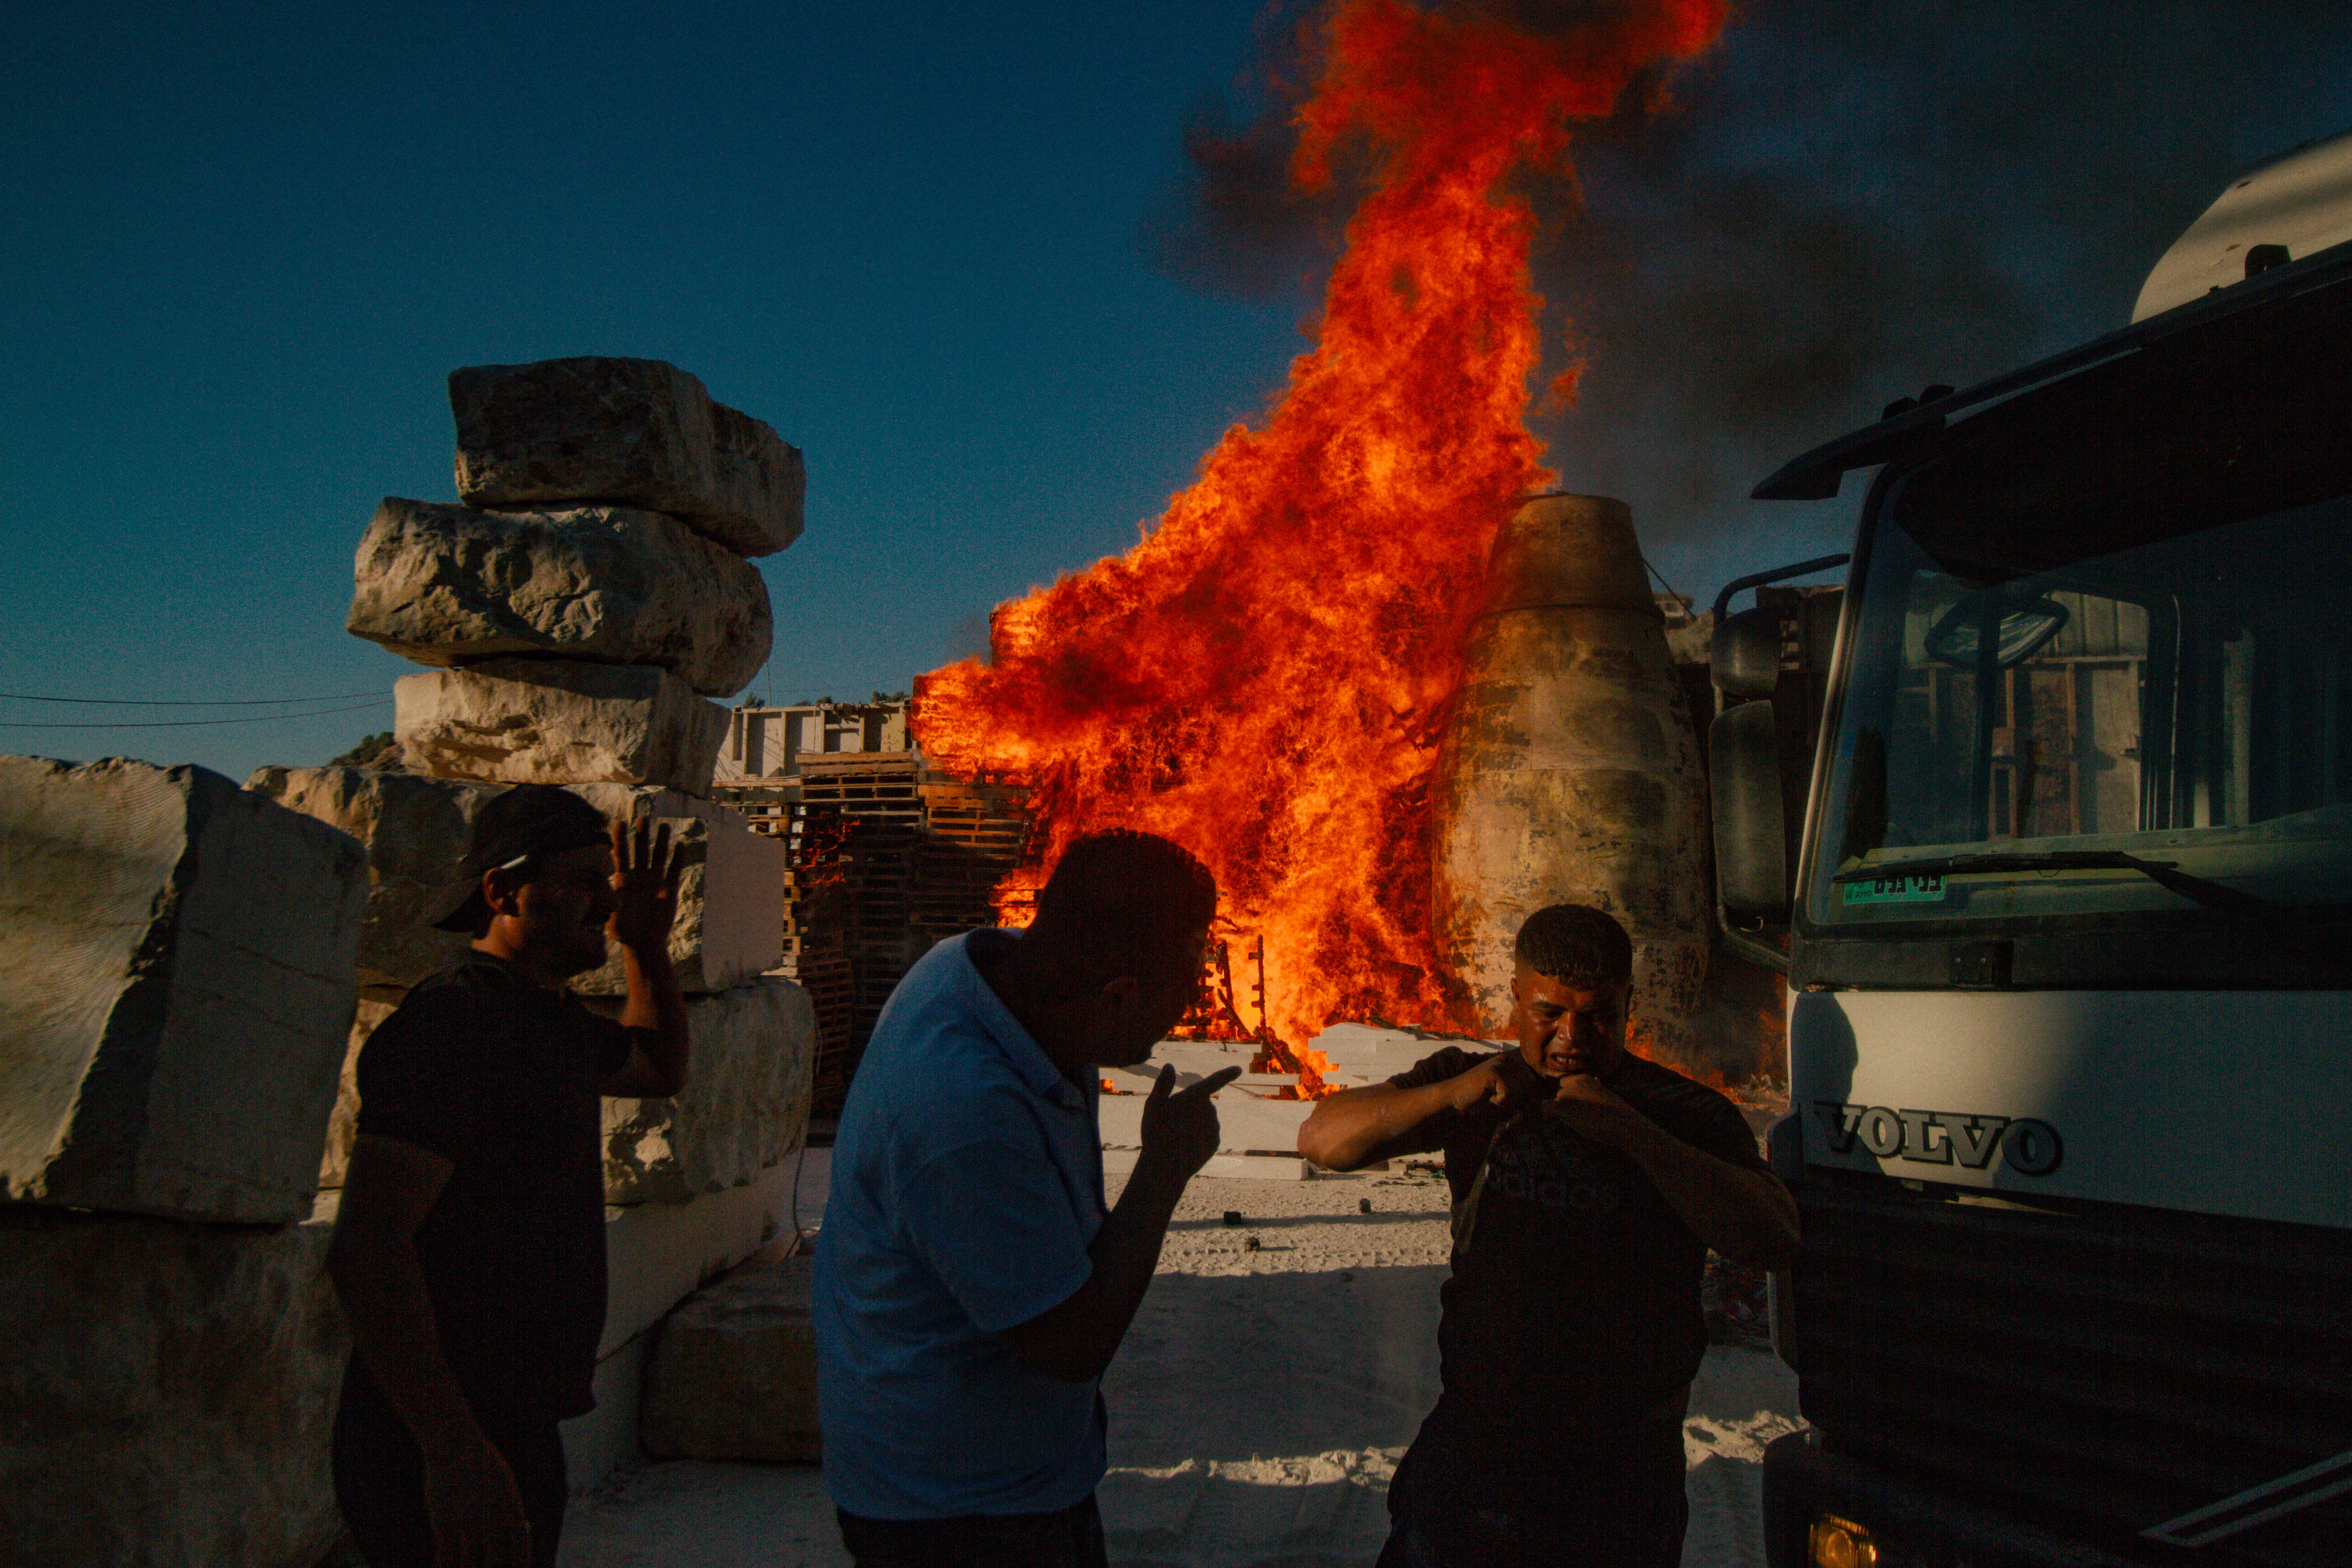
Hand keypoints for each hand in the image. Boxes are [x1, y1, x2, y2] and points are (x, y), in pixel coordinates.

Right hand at [420, 1433, 532, 1567]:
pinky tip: (445, 1567)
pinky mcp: (443, 1523)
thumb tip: (522, 1530)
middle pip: (493, 1562)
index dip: (521, 1564)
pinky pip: (445, 1558)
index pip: (521, 1547)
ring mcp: (466, 1523)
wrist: (455, 1446)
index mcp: (511, 1509)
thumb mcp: (506, 1486)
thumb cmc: (483, 1466)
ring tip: (466, 1567)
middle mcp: (491, 1520)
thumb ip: (513, 1511)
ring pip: (468, 1565)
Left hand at [607, 817, 682, 953]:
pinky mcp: (669, 888)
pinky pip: (674, 870)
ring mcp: (654, 881)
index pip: (620, 854)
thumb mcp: (610, 916)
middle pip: (640, 850)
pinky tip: (680, 846)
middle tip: (643, 819)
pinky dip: (677, 858)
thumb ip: (606, 903)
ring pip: (658, 856)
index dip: (619, 839)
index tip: (620, 823)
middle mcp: (639, 876)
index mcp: (623, 880)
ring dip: (661, 841)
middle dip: (641, 835)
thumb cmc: (623, 931)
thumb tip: (600, 888)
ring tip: (664, 826)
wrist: (644, 943)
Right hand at [1136, 1064, 1241, 1182]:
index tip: (1238, 1069)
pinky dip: (1197, 1137)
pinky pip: (1207, 1134)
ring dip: (1193, 1124)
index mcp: (1195, 1097)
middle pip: (1201, 1103)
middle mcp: (1209, 1110)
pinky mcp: (1215, 1142)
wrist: (1165, 1169)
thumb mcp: (1153, 1105)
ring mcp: (1214, 1127)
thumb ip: (1163, 1084)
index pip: (1215, 1080)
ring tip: (1175, 1137)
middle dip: (1189, 1108)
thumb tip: (1169, 1066)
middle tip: (1170, 1122)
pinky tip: (1184, 1146)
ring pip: (1204, 1119)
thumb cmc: (1156, 1134)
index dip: (1227, 1073)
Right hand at [1451, 1050, 1543, 1113]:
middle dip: (1513, 1097)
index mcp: (1510, 1060)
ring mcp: (1500, 1065)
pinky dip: (1498, 1102)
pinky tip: (1486, 1096)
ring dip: (1505, 1100)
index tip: (1500, 1092)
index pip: (1530, 1080)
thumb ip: (1518, 1087)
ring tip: (1489, 1094)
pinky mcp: (1494, 1073)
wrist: (1453, 1095)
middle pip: (1526, 1086)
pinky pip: (1507, 1095)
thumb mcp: (1502, 1088)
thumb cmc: (1478, 1094)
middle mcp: (1506, 1059)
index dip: (1518, 1093)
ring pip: (1518, 1091)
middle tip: (1494, 1094)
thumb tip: (1539, 1096)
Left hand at [1549, 1073, 1643, 1146]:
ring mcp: (1566, 1093)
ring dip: (1560, 1112)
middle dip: (1564, 1104)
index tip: (1573, 1105)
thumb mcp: (1605, 1096)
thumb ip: (1594, 1090)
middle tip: (1574, 1117)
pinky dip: (1548, 1115)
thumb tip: (1596, 1082)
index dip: (1567, 1094)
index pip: (1565, 1082)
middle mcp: (1574, 1082)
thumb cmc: (1617, 1114)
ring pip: (1555, 1101)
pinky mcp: (1562, 1105)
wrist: (1622, 1123)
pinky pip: (1545, 1107)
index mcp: (1585, 1079)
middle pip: (1558, 1092)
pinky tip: (1553, 1121)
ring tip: (1572, 1122)